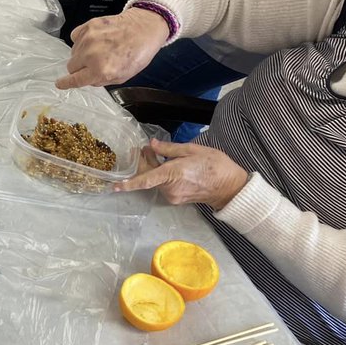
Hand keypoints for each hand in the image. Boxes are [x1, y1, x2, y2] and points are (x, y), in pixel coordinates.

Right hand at [56, 8, 169, 88]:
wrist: (144, 28)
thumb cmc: (138, 53)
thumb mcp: (123, 76)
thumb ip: (101, 80)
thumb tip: (87, 79)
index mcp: (101, 71)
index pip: (74, 80)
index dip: (65, 83)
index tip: (60, 84)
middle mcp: (91, 55)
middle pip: (71, 66)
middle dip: (79, 68)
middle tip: (92, 64)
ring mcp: (88, 39)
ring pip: (73, 52)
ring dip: (82, 54)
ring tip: (98, 49)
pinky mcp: (88, 25)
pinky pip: (75, 37)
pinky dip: (81, 40)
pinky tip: (94, 40)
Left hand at [113, 139, 248, 209]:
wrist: (231, 187)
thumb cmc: (215, 165)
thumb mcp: (192, 150)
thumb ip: (169, 148)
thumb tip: (152, 145)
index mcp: (172, 174)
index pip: (145, 180)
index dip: (128, 183)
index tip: (114, 186)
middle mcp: (169, 189)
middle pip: (148, 177)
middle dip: (144, 162)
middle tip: (147, 148)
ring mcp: (173, 196)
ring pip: (156, 181)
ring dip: (154, 168)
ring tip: (159, 153)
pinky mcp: (177, 199)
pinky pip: (164, 186)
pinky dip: (162, 176)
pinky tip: (168, 165)